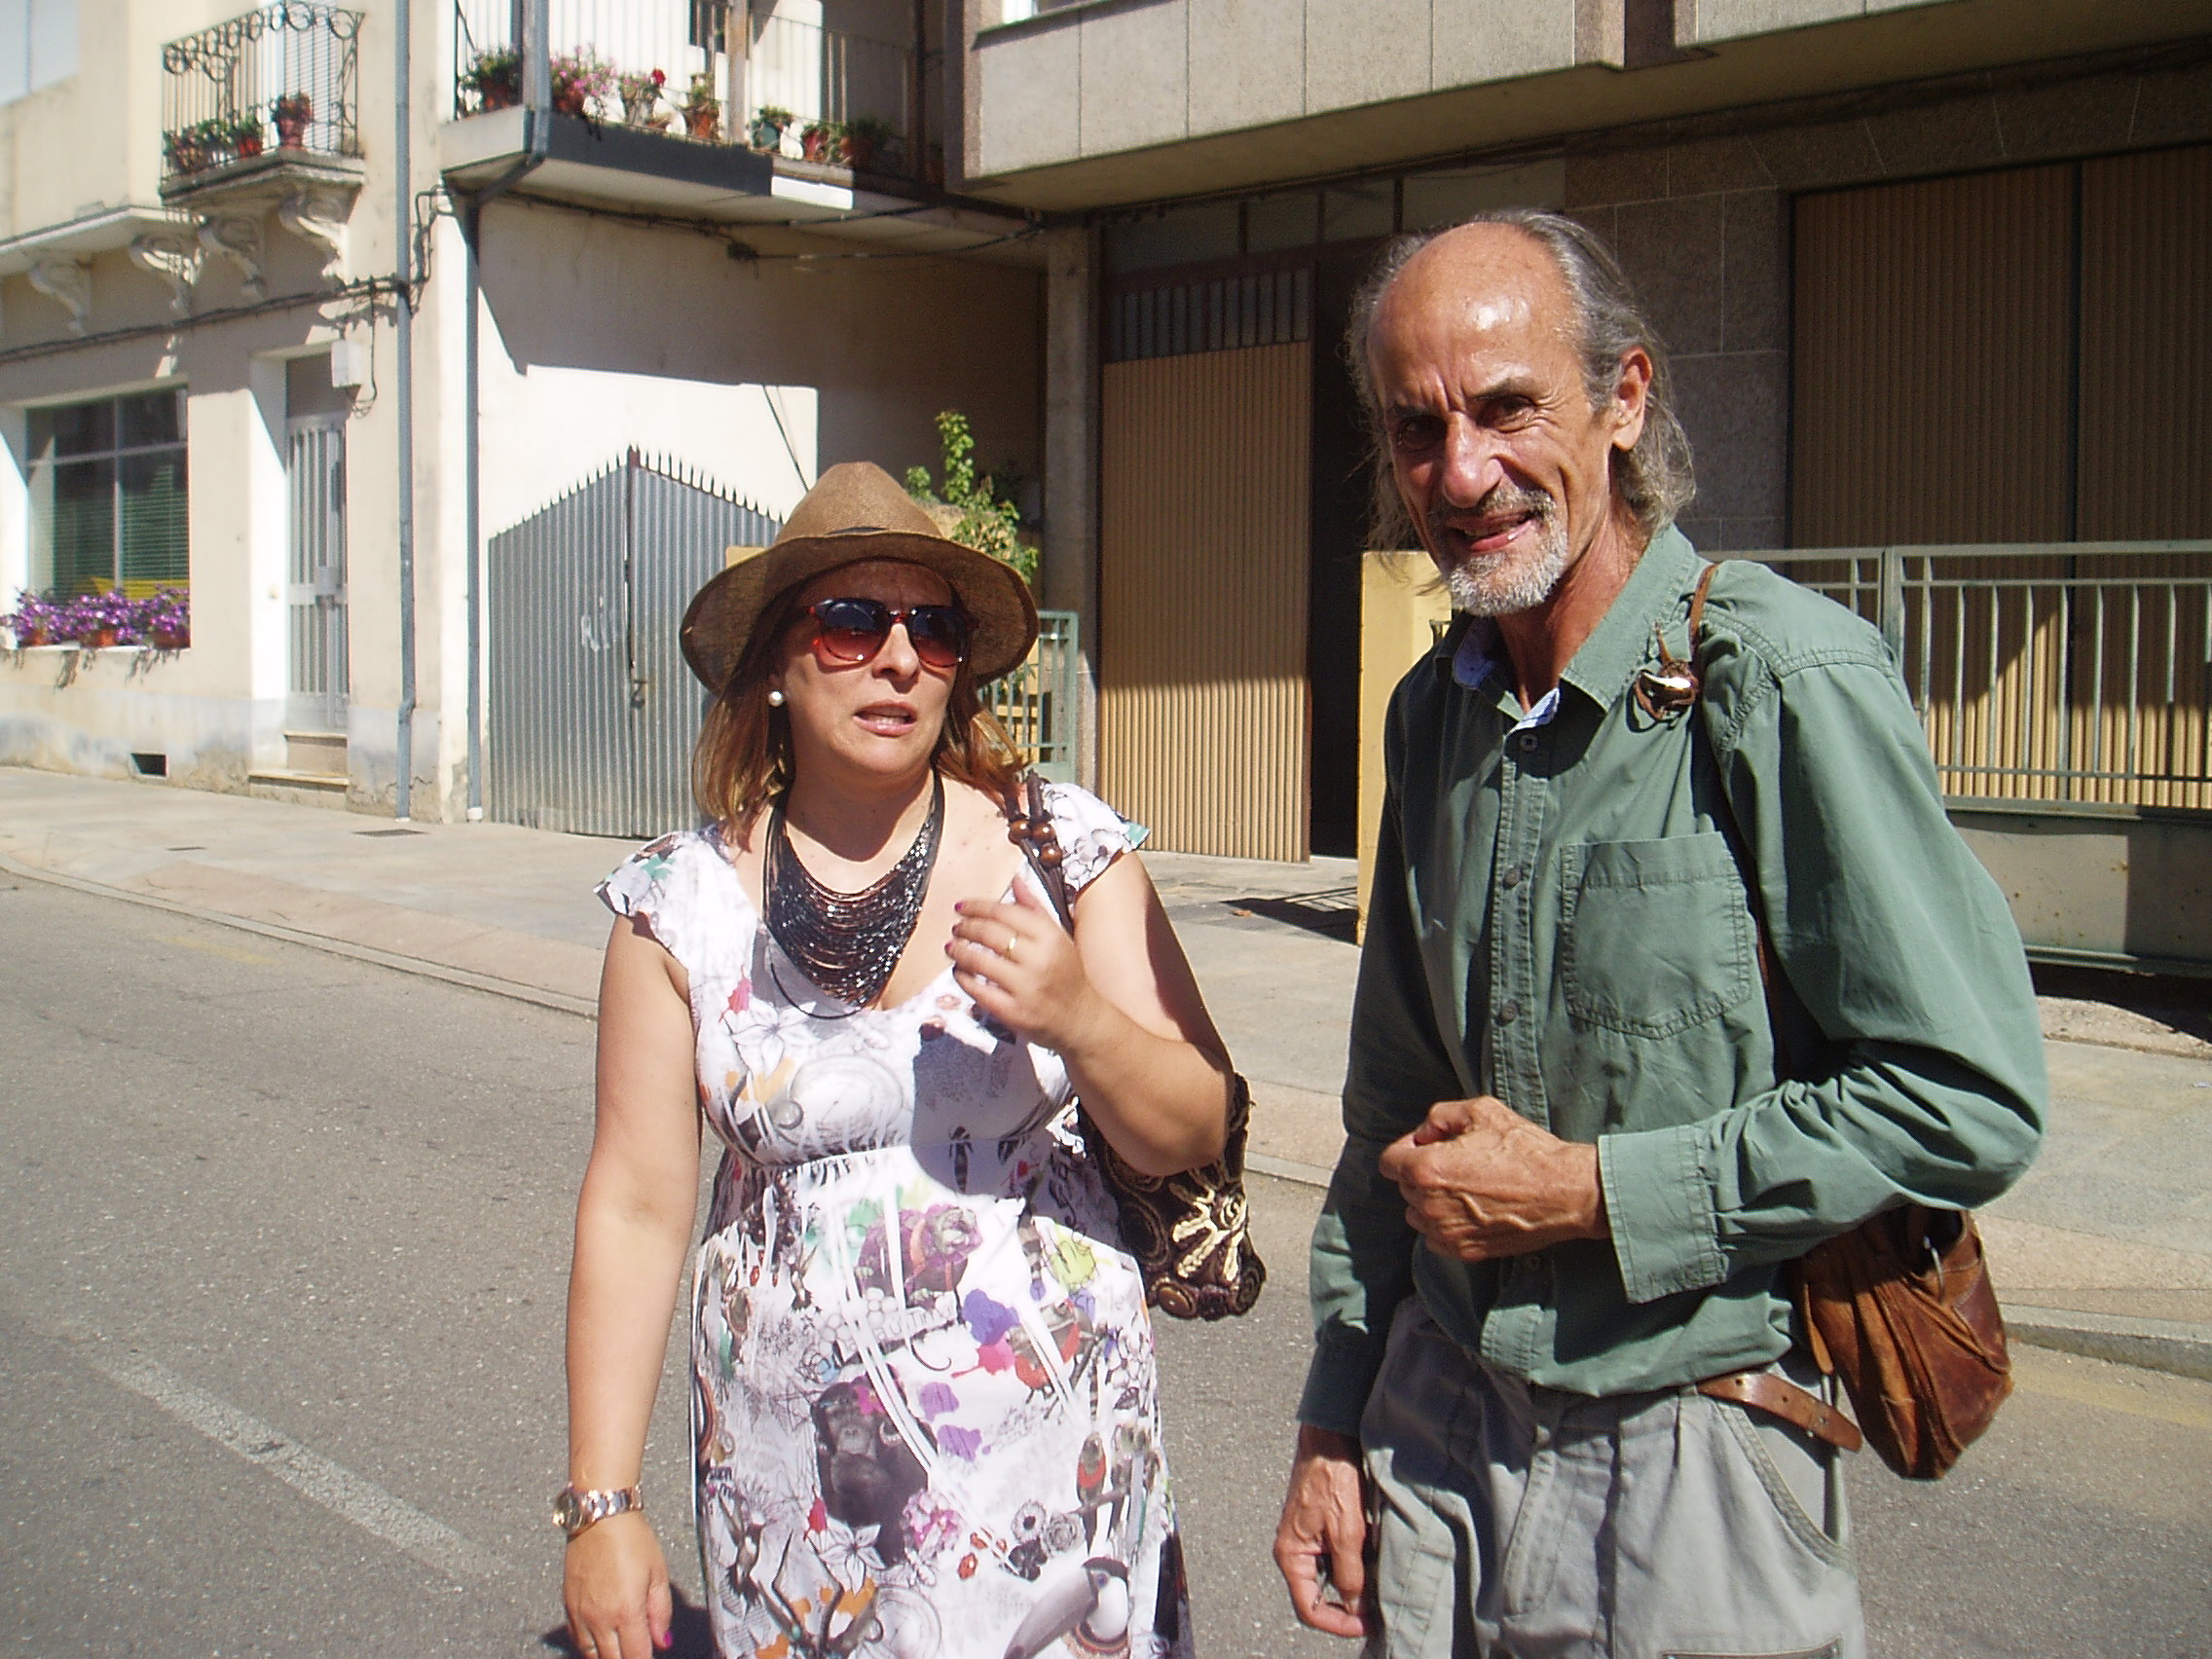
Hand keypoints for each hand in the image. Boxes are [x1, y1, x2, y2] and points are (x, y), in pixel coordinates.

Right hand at [563, 1511, 671, 1657]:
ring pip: (592, 1655)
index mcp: (626, 1612)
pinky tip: (601, 1643)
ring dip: (608, 1657)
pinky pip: (577, 1639)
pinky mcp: (568, 1605)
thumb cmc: (632, 1539)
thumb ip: (660, 1612)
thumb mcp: (658, 1574)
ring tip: (620, 1651)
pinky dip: (590, 1647)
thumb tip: (662, 1642)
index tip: (651, 1657)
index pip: (636, 1656)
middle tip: (638, 1653)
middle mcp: (600, 1618)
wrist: (600, 1516)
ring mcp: (581, 1614)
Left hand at [947, 880, 1102, 1051]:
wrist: (1082, 1019)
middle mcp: (1038, 960)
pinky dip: (963, 977)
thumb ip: (1034, 908)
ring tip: (952, 946)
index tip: (962, 906)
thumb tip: (1015, 880)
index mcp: (1050, 937)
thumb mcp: (1058, 937)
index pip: (1004, 912)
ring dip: (958, 950)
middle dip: (965, 927)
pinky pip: (978, 990)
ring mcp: (1025, 987)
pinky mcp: (1014, 1012)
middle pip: (989, 933)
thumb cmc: (1068, 975)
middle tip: (956, 927)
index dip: (977, 906)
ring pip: (979, 960)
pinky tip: (960, 971)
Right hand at [1274, 1424, 1370, 1638]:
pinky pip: (1333, 1559)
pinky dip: (1351, 1567)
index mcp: (1292, 1555)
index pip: (1308, 1609)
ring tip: (1375, 1589)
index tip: (1365, 1624)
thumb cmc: (1332, 1480)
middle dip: (1345, 1608)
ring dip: (1350, 1587)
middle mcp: (1295, 1551)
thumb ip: (1349, 1574)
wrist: (1330, 1439)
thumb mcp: (1346, 1533)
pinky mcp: (1320, 1528)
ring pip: (1328, 1579)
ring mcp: (1307, 1539)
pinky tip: (1370, 1564)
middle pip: (1317, 1597)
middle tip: (1374, 1613)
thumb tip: (1355, 1607)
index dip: (1337, 1623)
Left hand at [1376, 1095, 1606, 1261]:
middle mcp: (1429, 1205)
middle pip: (1405, 1187)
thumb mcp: (1481, 1111)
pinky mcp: (1465, 1251)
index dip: (1406, 1150)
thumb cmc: (1525, 1149)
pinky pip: (1437, 1238)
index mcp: (1427, 1169)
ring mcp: (1446, 1232)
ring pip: (1418, 1215)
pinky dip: (1446, 1225)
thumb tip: (1423, 1133)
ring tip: (1466, 1188)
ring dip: (1431, 1201)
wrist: (1564, 1192)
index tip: (1428, 1146)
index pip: (1388, 1162)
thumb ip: (1440, 1115)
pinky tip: (1472, 1210)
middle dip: (1422, 1172)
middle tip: (1458, 1162)